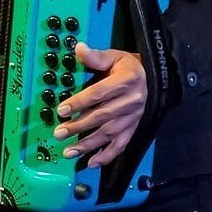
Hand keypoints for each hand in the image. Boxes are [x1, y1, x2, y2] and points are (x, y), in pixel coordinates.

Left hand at [52, 42, 146, 167]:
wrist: (152, 78)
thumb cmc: (127, 67)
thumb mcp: (113, 56)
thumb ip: (95, 56)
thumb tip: (78, 48)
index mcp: (125, 81)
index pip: (98, 94)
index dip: (79, 102)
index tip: (62, 110)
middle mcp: (131, 102)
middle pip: (101, 117)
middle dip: (79, 127)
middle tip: (59, 133)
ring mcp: (133, 117)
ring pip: (109, 134)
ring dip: (88, 145)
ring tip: (68, 151)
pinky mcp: (133, 128)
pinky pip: (121, 144)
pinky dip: (107, 155)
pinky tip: (91, 163)